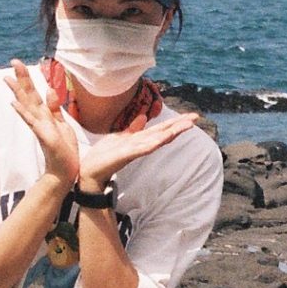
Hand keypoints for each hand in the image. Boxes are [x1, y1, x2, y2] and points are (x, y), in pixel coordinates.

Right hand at [6, 62, 83, 186]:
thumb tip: (50, 89)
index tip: (18, 63)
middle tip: (13, 61)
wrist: (64, 172)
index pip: (33, 93)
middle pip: (28, 95)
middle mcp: (39, 120)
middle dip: (22, 78)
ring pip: (27, 105)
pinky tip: (13, 103)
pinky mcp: (44, 137)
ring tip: (7, 77)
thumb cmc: (63, 149)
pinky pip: (33, 122)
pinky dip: (23, 112)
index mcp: (44, 116)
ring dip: (18, 91)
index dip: (27, 78)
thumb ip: (54, 108)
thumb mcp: (61, 124)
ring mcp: (40, 128)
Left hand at [78, 112, 205, 191]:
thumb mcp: (120, 137)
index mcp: (139, 139)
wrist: (91, 171)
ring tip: (186, 125)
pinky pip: (143, 148)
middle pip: (163, 133)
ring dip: (172, 132)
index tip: (190, 117)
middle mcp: (141, 145)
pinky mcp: (127, 155)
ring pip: (157, 139)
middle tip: (195, 119)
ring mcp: (135, 150)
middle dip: (179, 126)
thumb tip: (143, 117)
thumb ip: (132, 129)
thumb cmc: (105, 155)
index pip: (161, 129)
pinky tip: (163, 138)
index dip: (175, 123)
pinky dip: (154, 143)